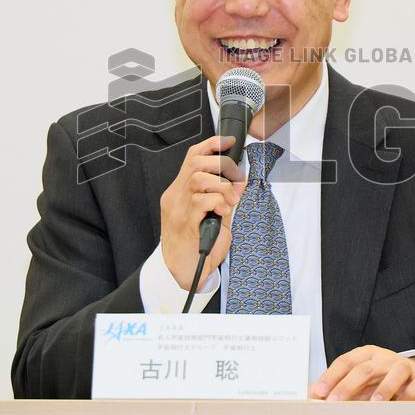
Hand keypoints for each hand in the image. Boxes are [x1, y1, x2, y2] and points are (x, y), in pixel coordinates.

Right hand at [160, 135, 246, 288]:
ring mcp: (178, 210)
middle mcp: (175, 197)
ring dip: (223, 187)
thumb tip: (239, 179)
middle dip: (223, 165)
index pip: (192, 156)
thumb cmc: (199, 242)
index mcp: (180, 191)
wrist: (185, 272)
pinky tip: (223, 214)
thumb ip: (220, 195)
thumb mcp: (211, 213)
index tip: (230, 142)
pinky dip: (219, 203)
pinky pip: (202, 202)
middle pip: (196, 162)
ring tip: (231, 201)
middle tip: (237, 180)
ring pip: (199, 179)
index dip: (212, 144)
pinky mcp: (185, 224)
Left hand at [310, 346, 414, 401]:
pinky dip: (407, 395)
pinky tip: (400, 403)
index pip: (344, 362)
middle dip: (347, 385)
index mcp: (365, 354)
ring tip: (373, 402)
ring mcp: (402, 366)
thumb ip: (340, 385)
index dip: (330, 376)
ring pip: (393, 373)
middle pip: (364, 369)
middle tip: (335, 400)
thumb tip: (314, 394)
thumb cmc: (383, 378)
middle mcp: (383, 357)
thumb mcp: (361, 380)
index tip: (319, 391)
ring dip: (383, 388)